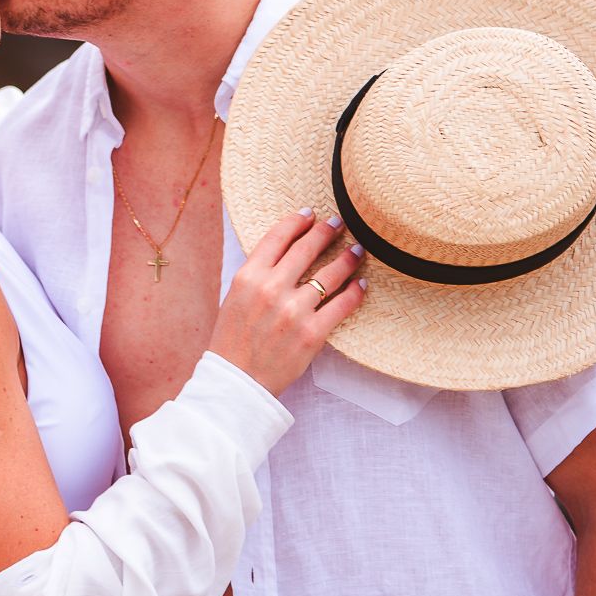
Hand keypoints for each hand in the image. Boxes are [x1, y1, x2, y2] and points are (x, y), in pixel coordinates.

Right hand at [210, 210, 364, 398]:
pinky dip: (355, 291)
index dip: (297, 221)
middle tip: (339, 222)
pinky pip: (342, 305)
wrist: (238, 382)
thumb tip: (284, 251)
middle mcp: (270, 289)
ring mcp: (293, 311)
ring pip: (330, 274)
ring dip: (347, 257)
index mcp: (248, 276)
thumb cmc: (233, 339)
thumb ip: (257, 274)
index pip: (277, 237)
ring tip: (357, 249)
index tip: (310, 213)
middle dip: (327, 231)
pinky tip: (361, 283)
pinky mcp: (312, 333)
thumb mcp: (235, 297)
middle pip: (306, 249)